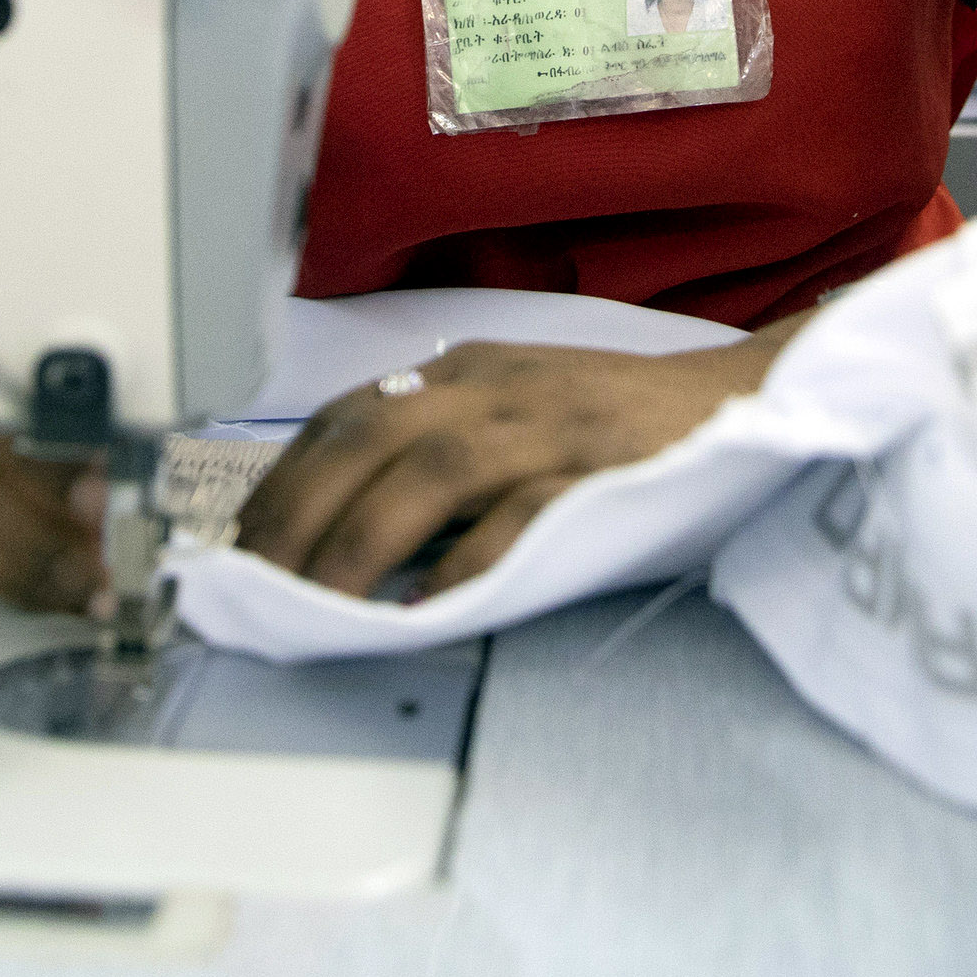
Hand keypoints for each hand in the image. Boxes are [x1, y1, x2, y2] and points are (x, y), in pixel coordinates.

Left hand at [234, 332, 790, 598]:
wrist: (738, 398)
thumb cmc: (615, 425)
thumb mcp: (510, 415)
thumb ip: (435, 456)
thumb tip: (346, 532)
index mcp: (461, 372)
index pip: (343, 417)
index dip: (281, 480)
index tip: (238, 543)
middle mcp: (491, 387)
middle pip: (367, 438)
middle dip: (297, 515)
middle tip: (254, 585)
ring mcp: (545, 423)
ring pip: (429, 473)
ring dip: (362, 540)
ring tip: (318, 604)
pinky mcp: (598, 467)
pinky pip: (521, 512)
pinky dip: (469, 559)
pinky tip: (431, 604)